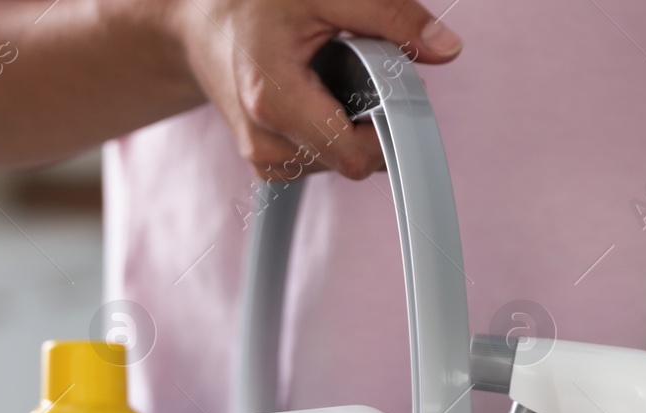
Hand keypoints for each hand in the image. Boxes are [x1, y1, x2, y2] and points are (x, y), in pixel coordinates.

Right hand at [165, 0, 462, 178]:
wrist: (199, 24)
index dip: (390, 130)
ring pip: (337, 164)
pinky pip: (318, 161)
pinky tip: (316, 95)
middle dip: (370, 120)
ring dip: (349, 124)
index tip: (401, 93)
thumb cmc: (252, 5)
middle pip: (350, 161)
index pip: (354, 156)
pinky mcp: (264, 160)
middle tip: (360, 69)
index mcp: (274, 102)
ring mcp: (261, 157)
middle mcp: (264, 141)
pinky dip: (329, 131)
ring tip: (330, 76)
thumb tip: (446, 49)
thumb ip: (391, 17)